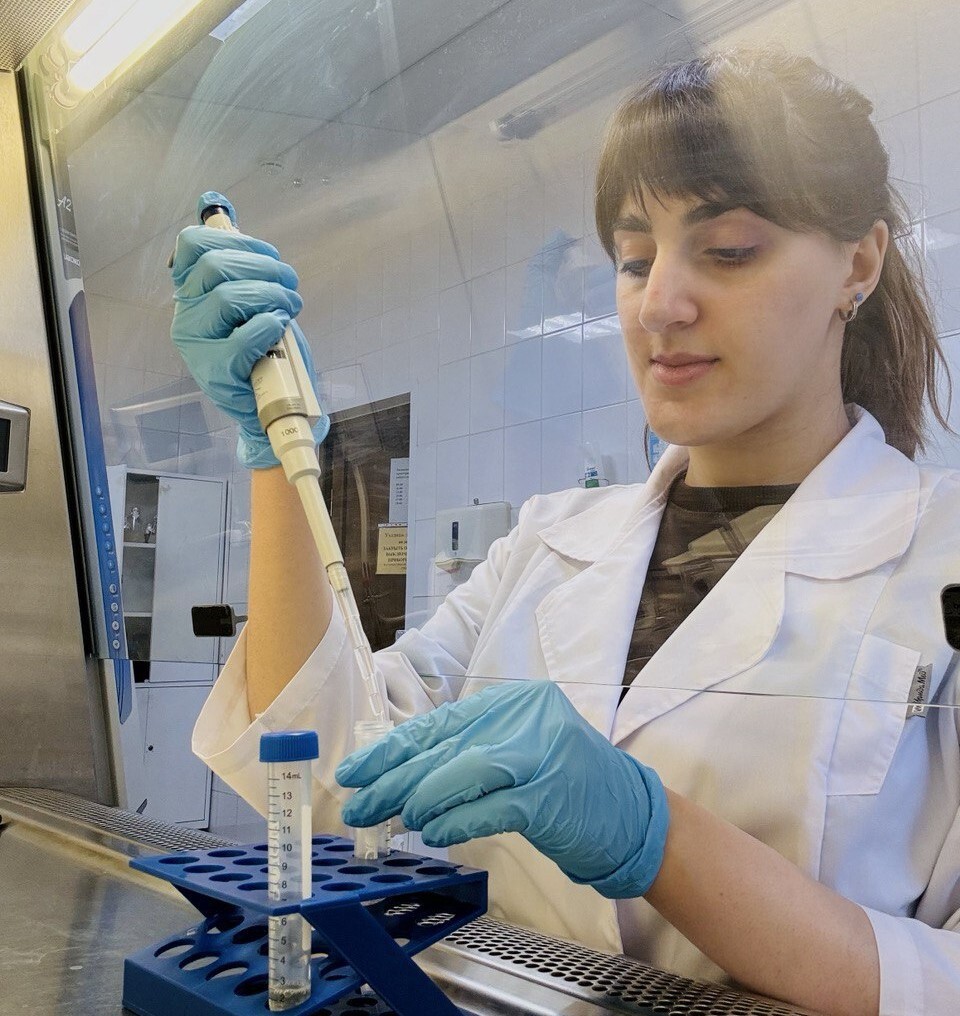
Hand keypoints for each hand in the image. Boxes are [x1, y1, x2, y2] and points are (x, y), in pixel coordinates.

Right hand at [170, 192, 328, 468]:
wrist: (278, 402)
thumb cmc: (268, 346)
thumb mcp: (252, 293)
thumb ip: (233, 252)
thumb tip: (212, 198)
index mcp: (190, 291)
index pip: (192, 244)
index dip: (235, 239)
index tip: (265, 256)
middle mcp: (186, 317)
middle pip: (215, 265)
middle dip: (265, 268)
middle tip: (289, 286)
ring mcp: (198, 347)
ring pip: (228, 297)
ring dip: (272, 296)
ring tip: (290, 308)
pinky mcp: (217, 373)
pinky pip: (242, 336)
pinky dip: (269, 325)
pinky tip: (278, 328)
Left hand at [336, 681, 669, 897]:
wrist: (630, 813)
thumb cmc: (565, 783)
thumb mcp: (515, 751)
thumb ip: (466, 754)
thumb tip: (399, 775)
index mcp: (510, 702)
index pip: (438, 724)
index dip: (391, 749)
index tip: (355, 770)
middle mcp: (523, 718)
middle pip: (443, 748)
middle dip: (392, 779)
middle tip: (357, 804)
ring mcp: (538, 755)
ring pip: (461, 773)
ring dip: (418, 800)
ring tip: (392, 820)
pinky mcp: (548, 796)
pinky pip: (487, 808)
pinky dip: (454, 822)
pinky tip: (433, 833)